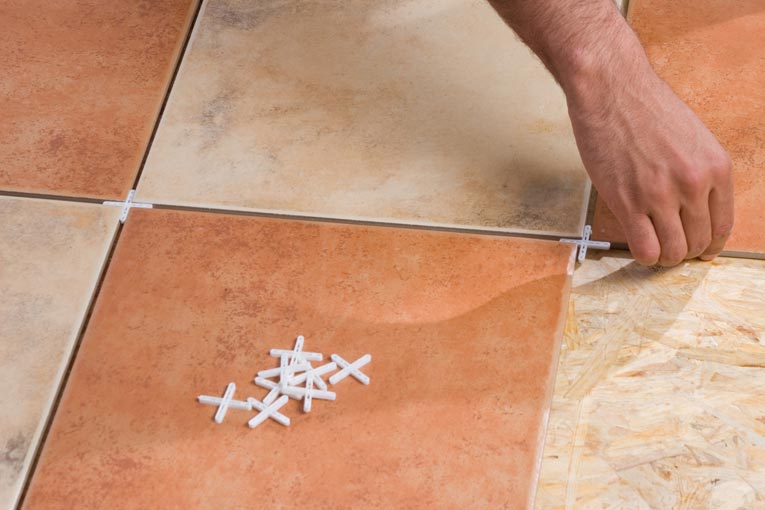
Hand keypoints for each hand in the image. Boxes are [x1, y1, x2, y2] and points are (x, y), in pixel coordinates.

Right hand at [564, 48, 733, 265]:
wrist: (611, 90)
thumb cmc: (645, 108)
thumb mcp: (691, 138)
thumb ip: (697, 173)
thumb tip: (694, 209)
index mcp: (716, 167)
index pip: (722, 225)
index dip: (709, 244)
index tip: (699, 249)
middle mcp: (693, 184)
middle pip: (697, 242)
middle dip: (684, 250)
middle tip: (670, 247)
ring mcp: (659, 195)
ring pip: (672, 252)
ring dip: (665, 257)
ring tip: (654, 248)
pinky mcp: (627, 202)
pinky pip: (644, 248)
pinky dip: (644, 256)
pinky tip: (639, 246)